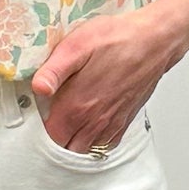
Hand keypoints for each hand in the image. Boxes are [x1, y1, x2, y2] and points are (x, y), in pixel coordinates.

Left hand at [30, 4, 182, 154]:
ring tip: (65, 125)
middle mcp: (94, 121)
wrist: (154, 41)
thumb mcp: (77, 45)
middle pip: (65, 147)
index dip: (36, 130)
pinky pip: (104, 146)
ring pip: (85, 150)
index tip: (33, 116)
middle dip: (53, 139)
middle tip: (47, 120)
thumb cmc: (117, 39)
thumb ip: (54, 70)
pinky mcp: (124, 122)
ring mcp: (111, 124)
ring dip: (72, 143)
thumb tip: (37, 88)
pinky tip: (87, 126)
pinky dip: (93, 142)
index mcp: (77, 106)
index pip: (48, 135)